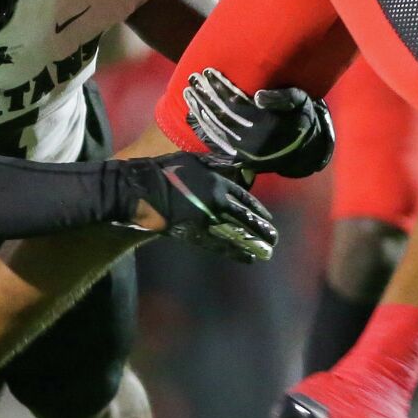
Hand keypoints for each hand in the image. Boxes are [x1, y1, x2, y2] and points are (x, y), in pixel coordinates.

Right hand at [124, 155, 278, 262]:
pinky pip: (221, 245)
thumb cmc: (164, 171)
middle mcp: (217, 201)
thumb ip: (213, 164)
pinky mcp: (196, 233)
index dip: (257, 209)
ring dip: (254, 242)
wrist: (143, 190)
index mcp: (217, 182)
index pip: (244, 197)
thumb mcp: (192, 160)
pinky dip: (236, 252)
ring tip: (267, 250)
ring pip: (237, 232)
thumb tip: (233, 163)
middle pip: (246, 216)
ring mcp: (208, 218)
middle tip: (274, 237)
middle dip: (261, 227)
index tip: (267, 217)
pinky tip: (248, 258)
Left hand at [183, 69, 335, 178]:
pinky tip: (193, 113)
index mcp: (267, 123)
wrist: (304, 149)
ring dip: (200, 109)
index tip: (208, 71)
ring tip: (189, 92)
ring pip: (216, 128)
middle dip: (206, 95)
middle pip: (222, 114)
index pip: (236, 103)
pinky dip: (203, 126)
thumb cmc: (302, 117)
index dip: (221, 86)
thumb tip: (258, 97)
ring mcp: (244, 149)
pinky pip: (216, 140)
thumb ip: (282, 98)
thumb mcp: (300, 102)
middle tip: (193, 78)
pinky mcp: (239, 155)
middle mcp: (253, 138)